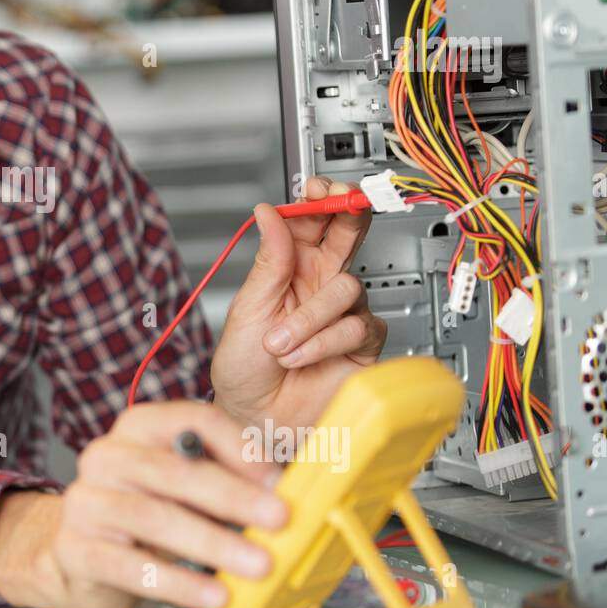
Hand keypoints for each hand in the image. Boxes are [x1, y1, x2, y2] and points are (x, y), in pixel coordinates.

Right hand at [0, 401, 286, 607]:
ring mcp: (86, 501)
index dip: (237, 446)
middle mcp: (106, 456)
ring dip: (214, 542)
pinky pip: (132, 565)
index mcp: (137, 428)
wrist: (77, 555)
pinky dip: (179, 582)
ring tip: (257, 564)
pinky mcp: (76, 547)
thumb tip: (282, 493)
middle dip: (234, 496)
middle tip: (278, 518)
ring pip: (155, 517)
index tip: (275, 478)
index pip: (190, 419)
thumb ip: (223, 481)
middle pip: (175, 470)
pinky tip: (213, 593)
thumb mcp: (181, 488)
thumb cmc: (142, 516)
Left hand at [209, 176, 386, 430]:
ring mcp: (342, 316)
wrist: (255, 421)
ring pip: (348, 288)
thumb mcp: (247, 310)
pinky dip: (324, 342)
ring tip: (279, 342)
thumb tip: (269, 212)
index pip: (312, 223)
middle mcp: (319, 287)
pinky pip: (358, 328)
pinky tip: (300, 356)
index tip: (318, 186)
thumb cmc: (244, 371)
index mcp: (290, 271)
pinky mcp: (362, 346)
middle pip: (349, 237)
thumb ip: (268, 263)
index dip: (319, 200)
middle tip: (346, 203)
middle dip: (350, 215)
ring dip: (309, 317)